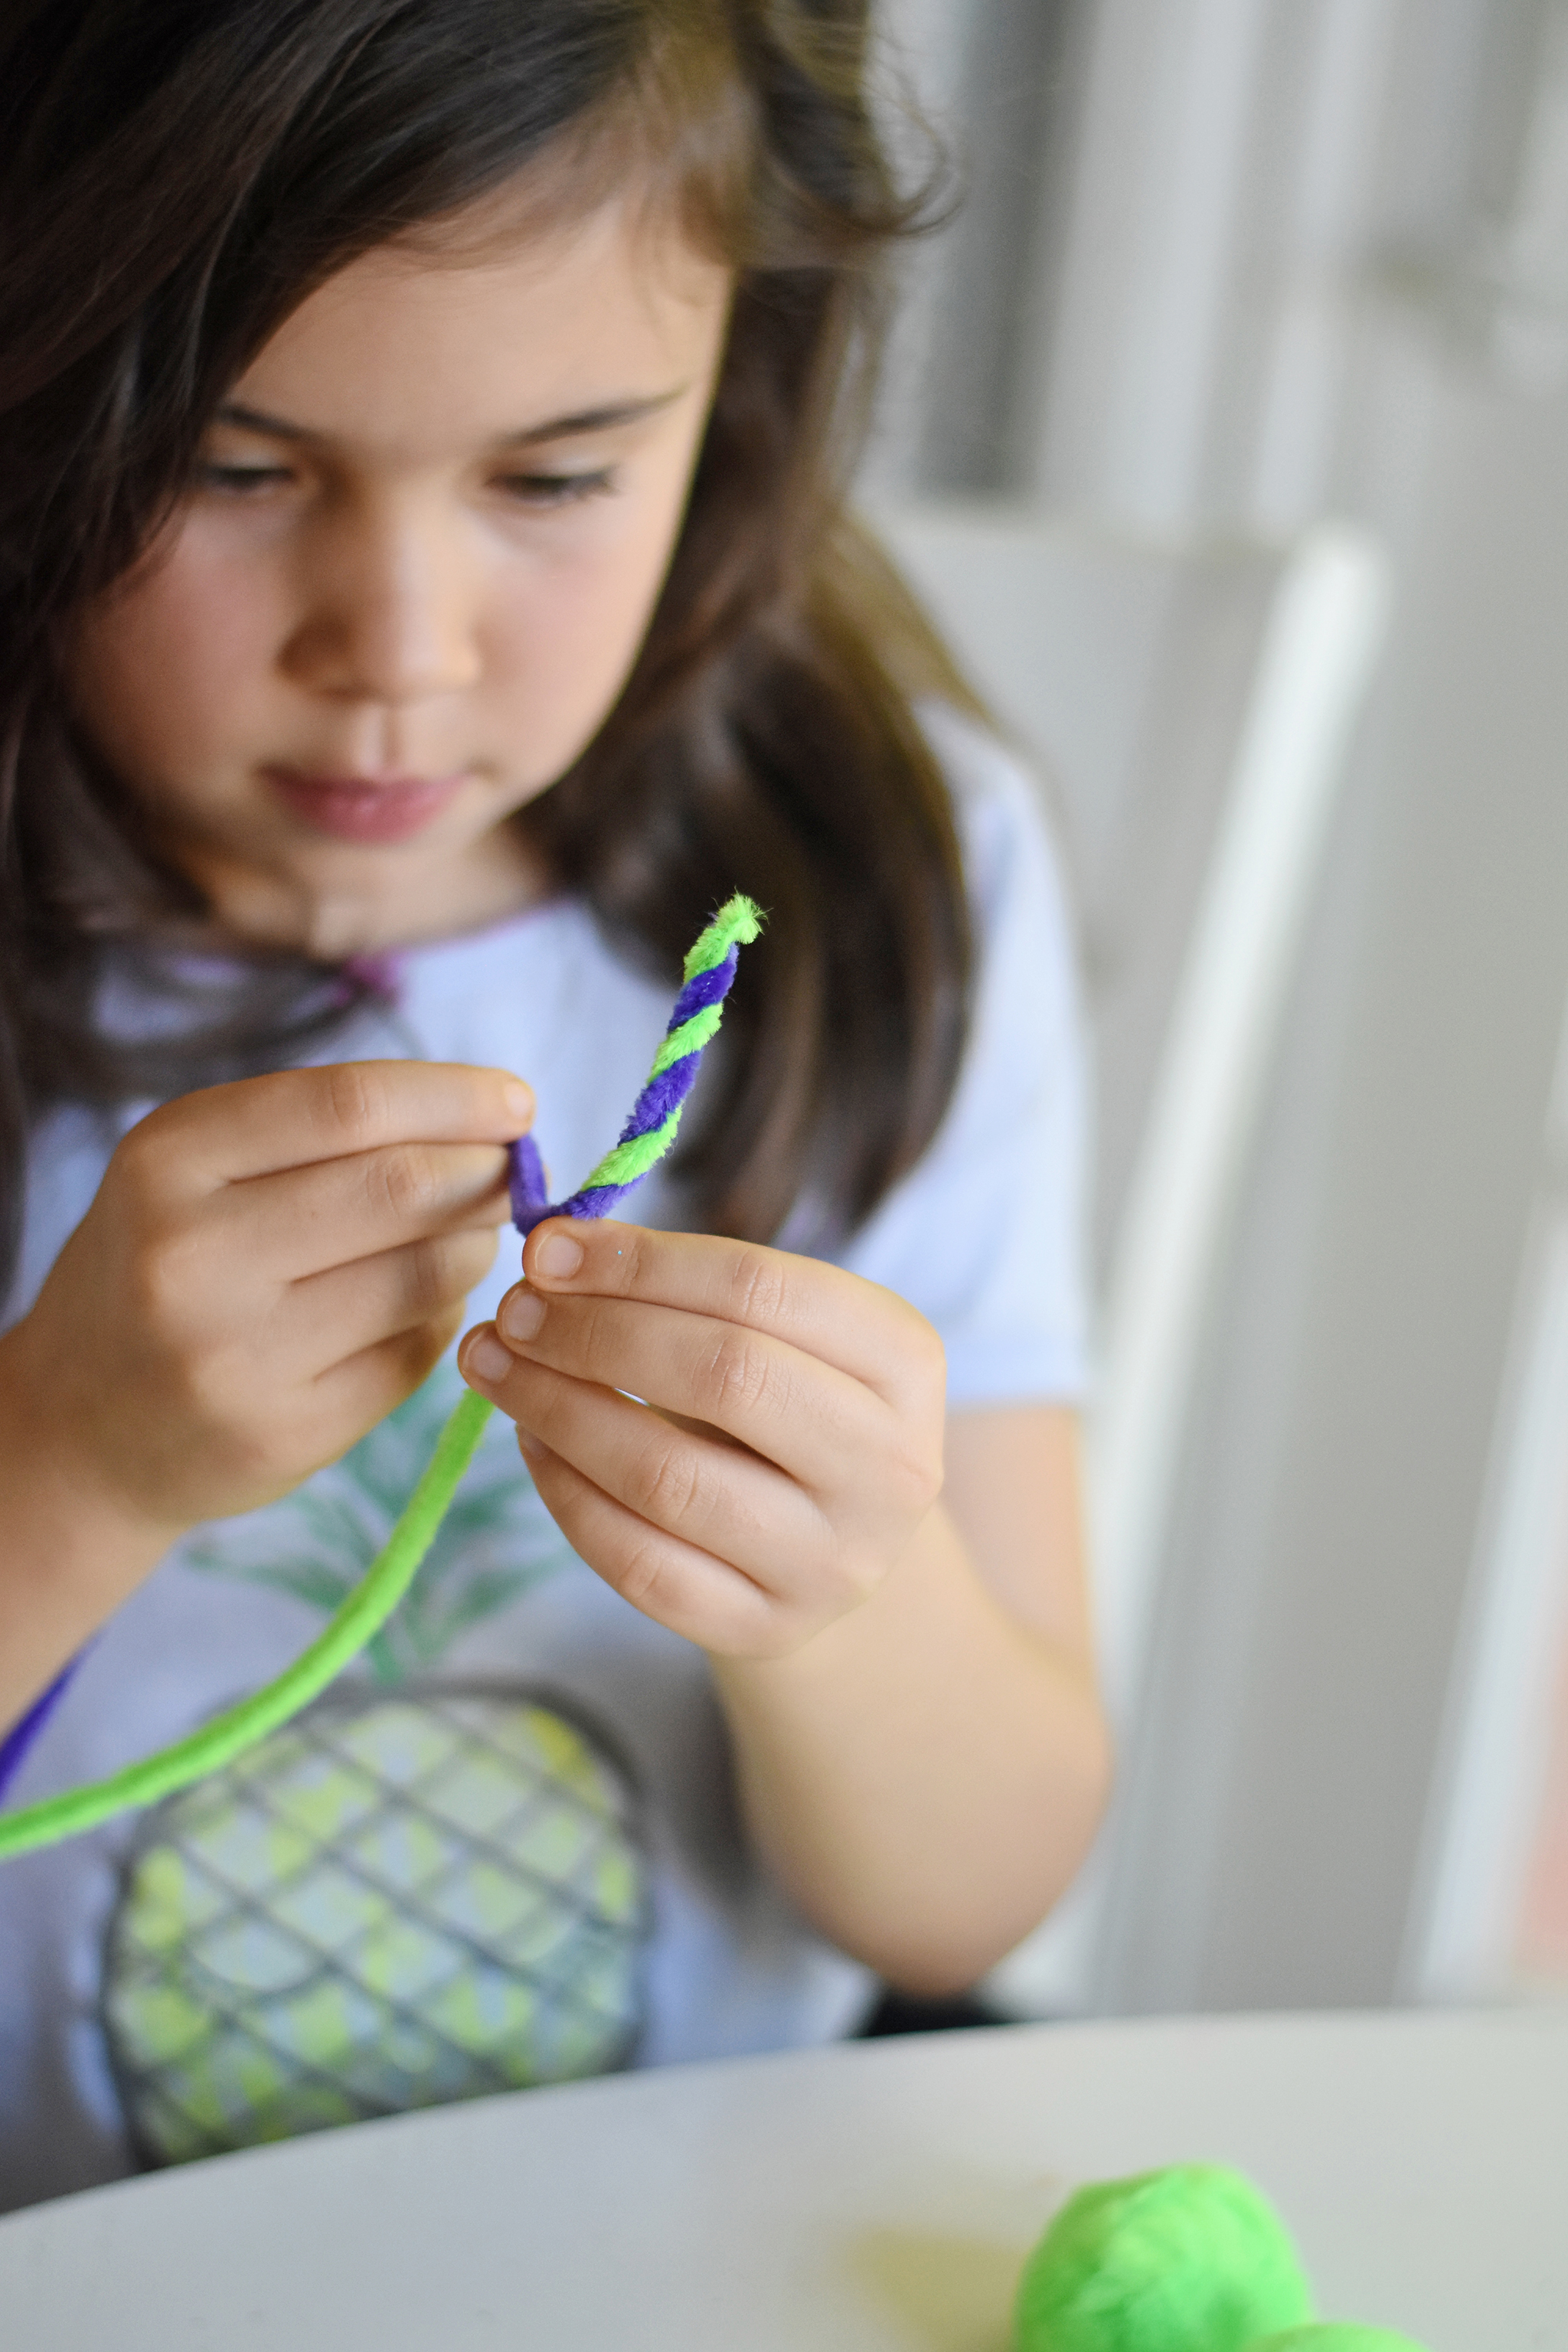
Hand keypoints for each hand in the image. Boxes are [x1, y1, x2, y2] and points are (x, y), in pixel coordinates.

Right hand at [2, 1061, 530, 1537]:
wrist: (84, 1426)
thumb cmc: (167, 1267)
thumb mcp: (199, 1171)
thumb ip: (325, 1133)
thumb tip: (499, 1122)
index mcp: (169, 1161)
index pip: (350, 1105)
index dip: (456, 1097)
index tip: (517, 1102)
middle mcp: (193, 1257)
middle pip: (403, 1186)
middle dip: (484, 1172)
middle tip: (511, 1173)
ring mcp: (239, 1356)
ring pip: (428, 1272)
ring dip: (475, 1243)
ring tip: (464, 1234)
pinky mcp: (288, 1432)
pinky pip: (419, 1350)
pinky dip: (445, 1314)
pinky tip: (422, 1304)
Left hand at [458, 1219, 945, 1656]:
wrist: (834, 1544)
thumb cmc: (788, 1405)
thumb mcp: (782, 1334)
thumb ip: (687, 1288)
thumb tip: (552, 1254)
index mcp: (905, 1359)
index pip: (762, 1289)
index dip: (641, 1263)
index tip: (547, 1249)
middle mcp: (891, 1467)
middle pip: (725, 1376)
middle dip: (594, 1333)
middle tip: (512, 1312)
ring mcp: (832, 1561)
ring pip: (668, 1477)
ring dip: (557, 1409)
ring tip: (496, 1366)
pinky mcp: (766, 1628)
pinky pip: (639, 1564)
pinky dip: (565, 1494)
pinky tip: (531, 1440)